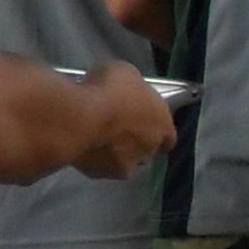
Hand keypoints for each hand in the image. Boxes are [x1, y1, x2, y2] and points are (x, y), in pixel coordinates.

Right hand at [67, 62, 176, 180]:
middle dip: (135, 141)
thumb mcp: (126, 74)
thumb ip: (131, 90)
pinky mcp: (99, 174)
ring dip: (115, 151)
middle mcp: (148, 150)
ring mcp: (124, 166)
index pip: (169, 137)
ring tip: (97, 136)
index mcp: (162, 124)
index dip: (156, 129)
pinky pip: (99, 165)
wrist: (79, 119)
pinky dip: (94, 157)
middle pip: (146, 149)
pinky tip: (83, 144)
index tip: (145, 121)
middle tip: (117, 125)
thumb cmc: (109, 89)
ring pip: (123, 161)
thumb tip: (123, 92)